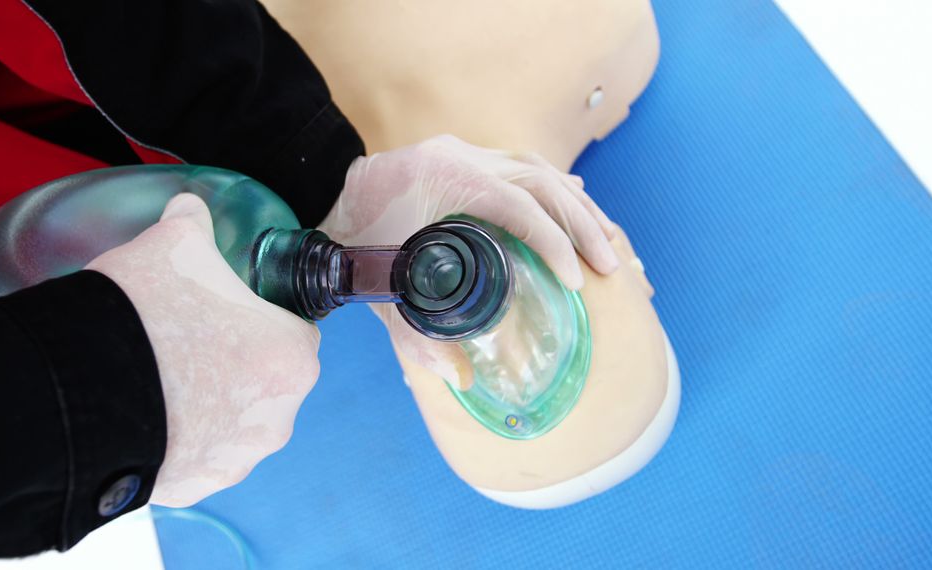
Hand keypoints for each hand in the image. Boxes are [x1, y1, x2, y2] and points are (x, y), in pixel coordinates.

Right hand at [87, 194, 319, 506]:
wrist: (76, 392)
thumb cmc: (141, 315)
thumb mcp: (172, 244)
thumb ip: (193, 223)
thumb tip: (189, 209)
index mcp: (291, 358)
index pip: (296, 331)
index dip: (263, 316)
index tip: (230, 310)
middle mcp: (277, 419)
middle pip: (267, 380)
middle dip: (237, 362)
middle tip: (189, 339)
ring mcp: (235, 461)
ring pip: (234, 422)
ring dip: (210, 403)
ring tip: (162, 377)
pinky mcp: (195, 487)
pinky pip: (196, 456)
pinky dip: (179, 438)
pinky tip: (147, 411)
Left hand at [318, 135, 617, 388]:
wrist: (323, 191)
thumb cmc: (352, 239)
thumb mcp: (381, 288)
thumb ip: (415, 336)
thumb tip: (457, 378)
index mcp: (446, 178)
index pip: (518, 207)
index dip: (553, 242)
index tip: (575, 280)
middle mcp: (463, 156)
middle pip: (542, 182)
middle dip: (581, 225)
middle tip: (609, 267)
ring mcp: (466, 151)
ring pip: (539, 169)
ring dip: (575, 205)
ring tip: (605, 242)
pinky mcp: (466, 157)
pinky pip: (522, 166)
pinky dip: (553, 189)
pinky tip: (578, 200)